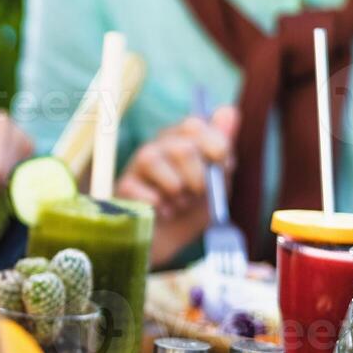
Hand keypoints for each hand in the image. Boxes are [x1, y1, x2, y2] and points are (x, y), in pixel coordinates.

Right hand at [116, 107, 239, 265]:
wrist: (167, 242)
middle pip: (181, 147)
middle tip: (198, 192)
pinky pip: (143, 189)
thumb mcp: (217, 181)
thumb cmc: (192, 209)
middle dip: (198, 176)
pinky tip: (163, 212)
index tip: (222, 163)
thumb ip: (222, 147)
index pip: (194, 124)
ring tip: (179, 203)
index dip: (213, 142)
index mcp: (181, 141)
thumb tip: (229, 110)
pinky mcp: (123, 187)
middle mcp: (158, 147)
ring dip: (177, 190)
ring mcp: (137, 165)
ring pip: (155, 161)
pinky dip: (161, 206)